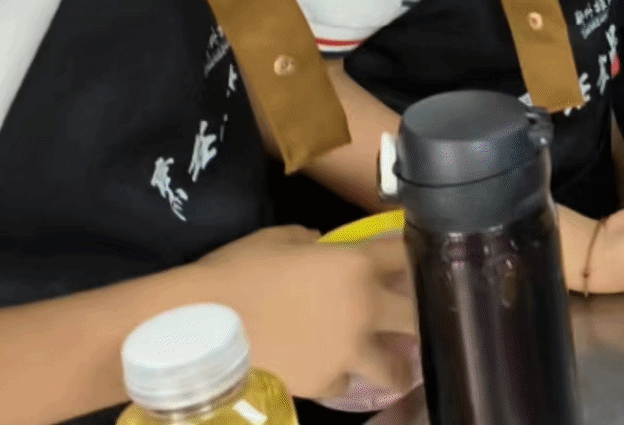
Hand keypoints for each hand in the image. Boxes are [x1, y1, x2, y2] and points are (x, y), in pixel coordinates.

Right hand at [194, 226, 416, 400]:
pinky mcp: (325, 382)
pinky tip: (337, 371)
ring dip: (399, 363)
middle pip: (417, 314)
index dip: (415, 255)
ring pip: (396, 367)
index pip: (406, 253)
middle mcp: (364, 306)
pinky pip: (349, 384)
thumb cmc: (238, 269)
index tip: (419, 261)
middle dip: (422, 317)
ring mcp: (348, 350)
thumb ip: (319, 244)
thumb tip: (327, 251)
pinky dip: (346, 378)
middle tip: (419, 320)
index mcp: (356, 263)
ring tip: (398, 363)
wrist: (201, 322)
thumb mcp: (284, 239)